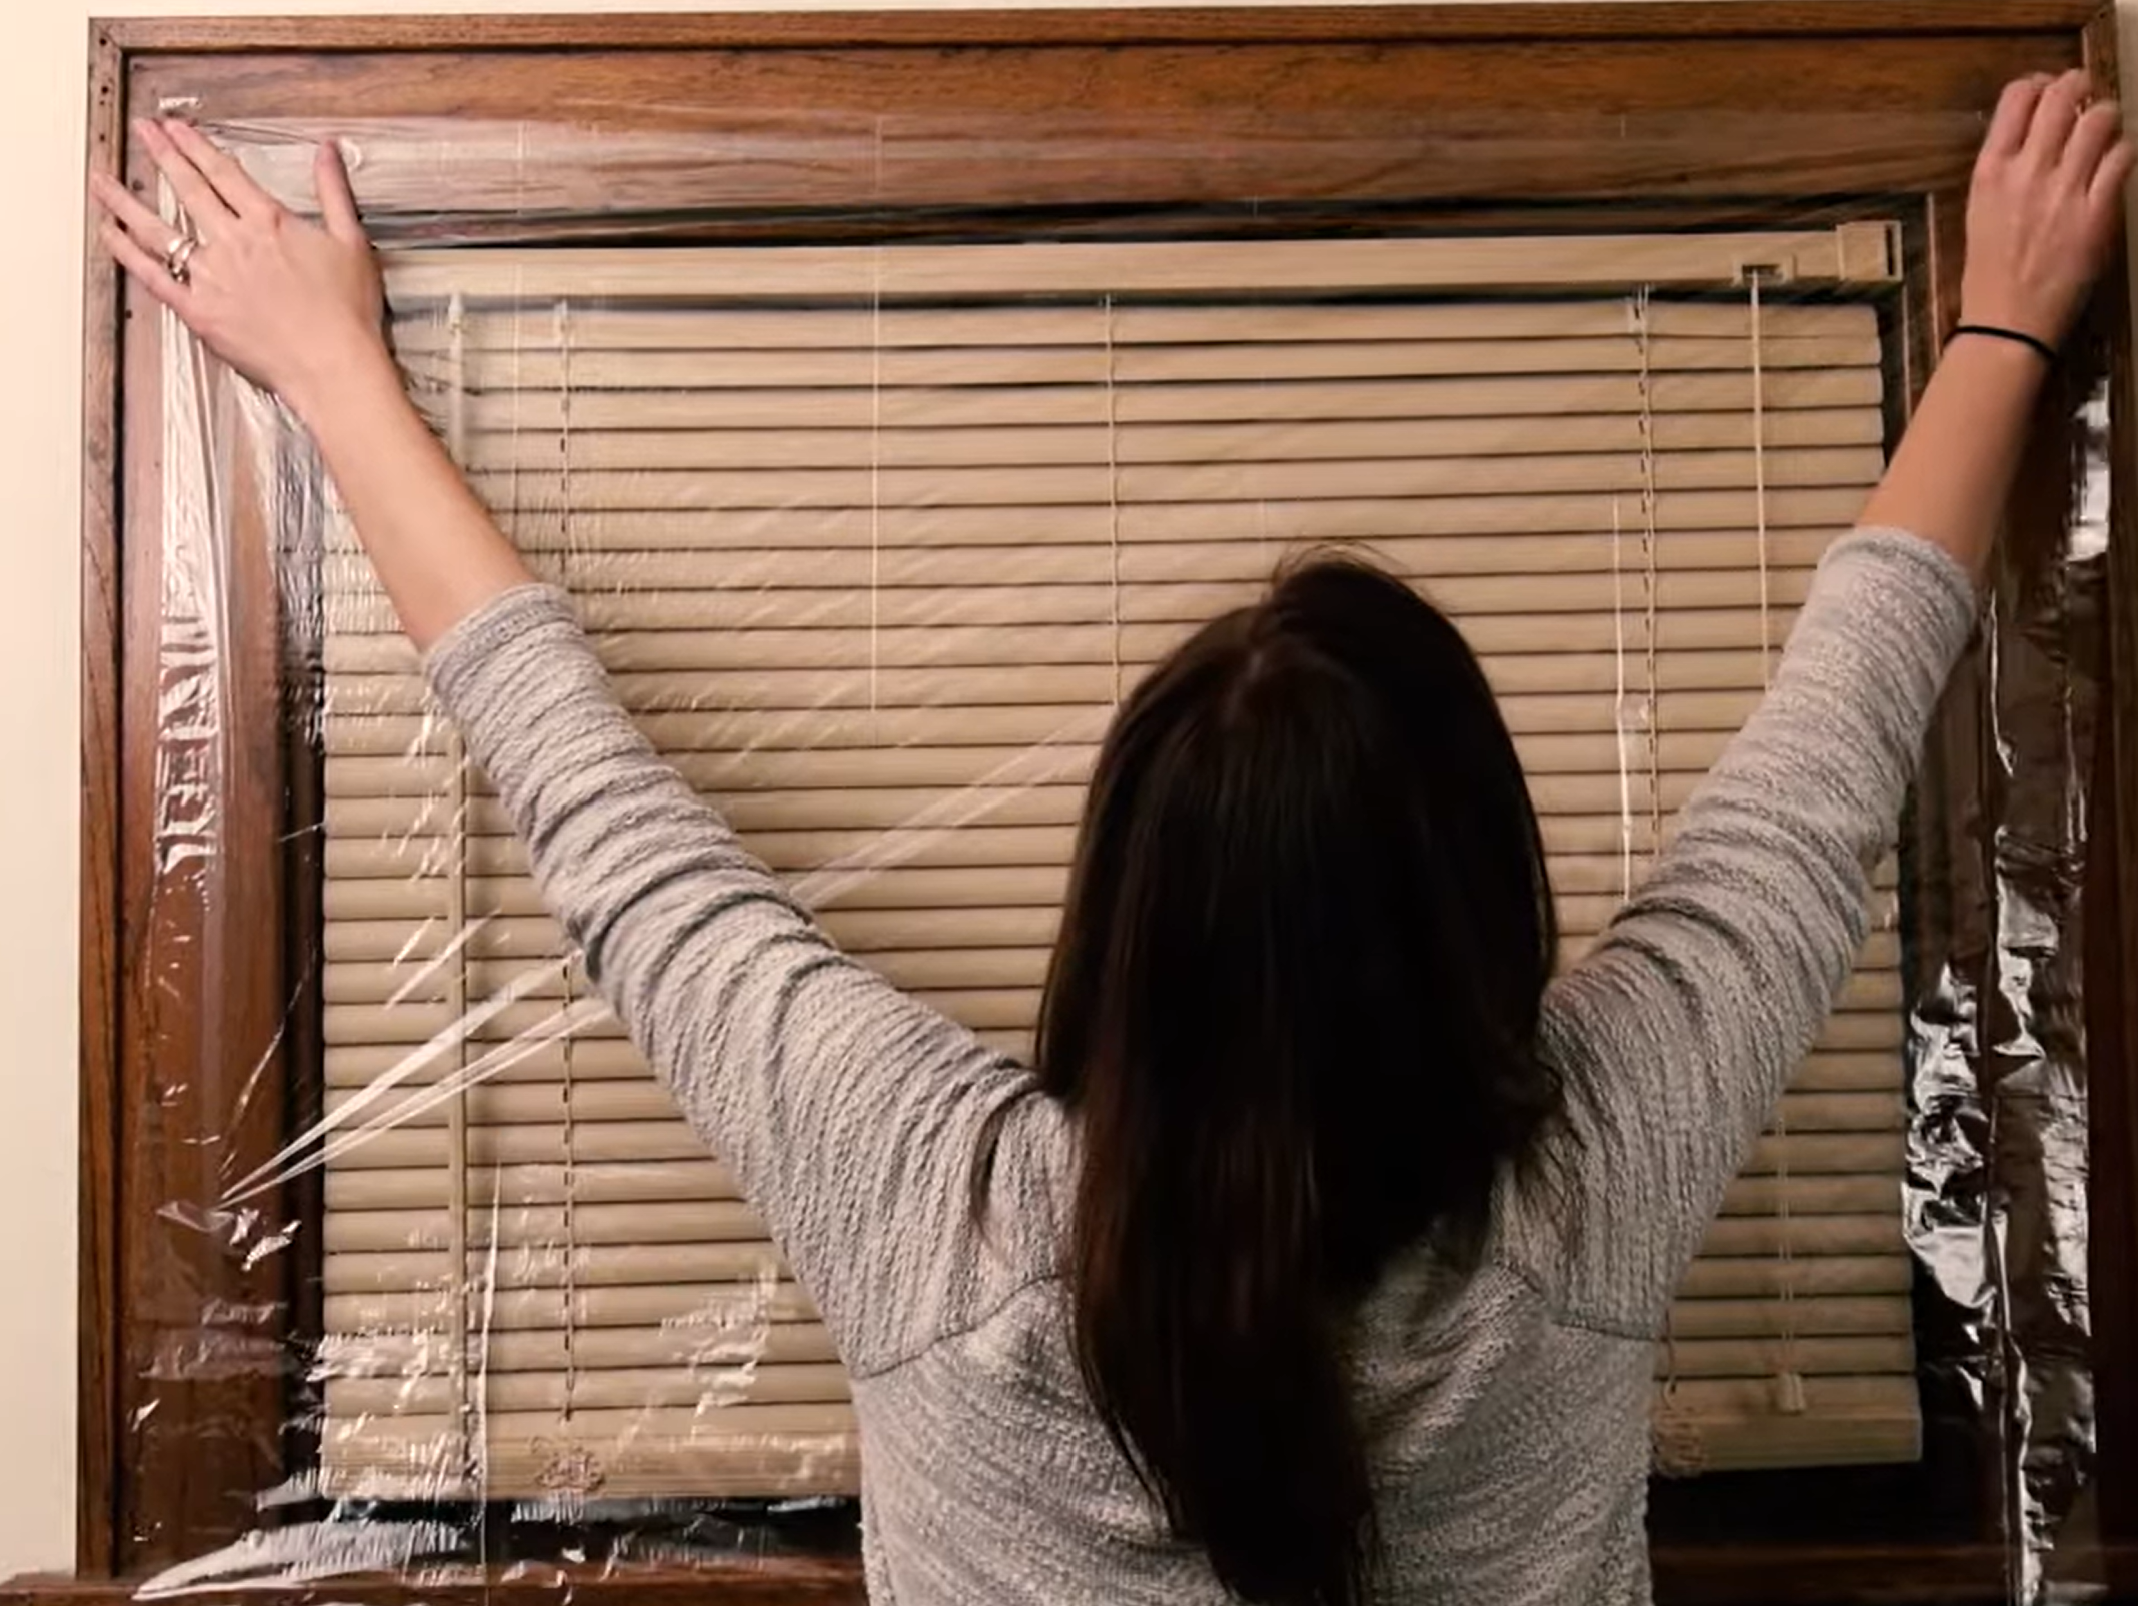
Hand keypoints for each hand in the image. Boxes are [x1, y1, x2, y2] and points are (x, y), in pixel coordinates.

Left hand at [91, 119, 387, 413]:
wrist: (333, 365)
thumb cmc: (347, 313)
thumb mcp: (351, 242)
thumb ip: (334, 192)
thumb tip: (328, 151)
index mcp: (268, 223)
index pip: (223, 173)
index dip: (196, 146)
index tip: (176, 128)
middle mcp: (232, 242)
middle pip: (188, 189)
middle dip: (162, 155)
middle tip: (142, 131)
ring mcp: (211, 276)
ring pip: (157, 229)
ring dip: (126, 200)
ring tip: (102, 180)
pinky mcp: (200, 311)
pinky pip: (152, 277)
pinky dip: (127, 253)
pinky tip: (110, 234)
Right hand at [1962, 70, 2133, 348]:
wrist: (2006, 324)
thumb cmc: (1989, 274)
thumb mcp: (1981, 213)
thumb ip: (2007, 170)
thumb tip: (2039, 132)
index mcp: (1989, 173)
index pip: (2017, 97)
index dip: (2040, 84)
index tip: (2048, 91)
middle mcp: (2026, 174)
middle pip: (2062, 96)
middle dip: (2079, 87)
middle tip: (2085, 96)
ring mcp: (2064, 193)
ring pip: (2100, 119)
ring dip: (2106, 117)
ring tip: (2104, 130)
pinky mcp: (2097, 214)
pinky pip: (2122, 158)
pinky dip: (2123, 153)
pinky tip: (2114, 164)